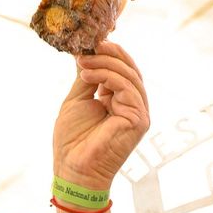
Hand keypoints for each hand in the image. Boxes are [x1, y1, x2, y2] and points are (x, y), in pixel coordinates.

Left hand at [54, 41, 149, 189]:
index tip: (90, 43)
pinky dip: (108, 78)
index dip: (110, 53)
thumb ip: (86, 78)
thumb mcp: (77, 100)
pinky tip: (87, 76)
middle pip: (130, 70)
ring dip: (104, 65)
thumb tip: (85, 53)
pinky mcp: (139, 120)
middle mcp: (133, 106)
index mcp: (120, 101)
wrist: (73, 169)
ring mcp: (139, 113)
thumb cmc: (73, 141)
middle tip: (87, 47)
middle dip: (108, 54)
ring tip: (82, 63)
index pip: (122, 70)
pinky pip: (128, 90)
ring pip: (130, 77)